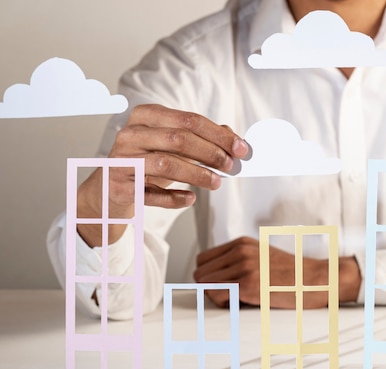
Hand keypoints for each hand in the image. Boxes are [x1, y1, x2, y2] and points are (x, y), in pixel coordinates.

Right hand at [76, 104, 248, 246]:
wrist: (108, 189)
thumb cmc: (146, 162)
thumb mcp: (172, 146)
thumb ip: (201, 138)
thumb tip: (234, 138)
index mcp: (146, 116)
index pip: (189, 120)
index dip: (218, 135)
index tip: (241, 148)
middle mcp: (131, 134)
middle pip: (179, 139)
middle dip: (211, 153)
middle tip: (232, 166)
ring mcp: (122, 160)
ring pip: (166, 164)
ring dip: (197, 175)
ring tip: (216, 183)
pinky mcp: (119, 187)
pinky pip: (151, 194)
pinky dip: (174, 198)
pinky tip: (190, 199)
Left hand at [193, 236, 360, 308]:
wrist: (317, 279)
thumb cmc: (293, 274)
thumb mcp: (262, 257)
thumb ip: (238, 262)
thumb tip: (212, 280)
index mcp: (242, 243)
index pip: (203, 260)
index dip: (209, 276)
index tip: (221, 286)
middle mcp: (240, 251)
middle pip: (200, 273)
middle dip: (210, 287)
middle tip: (229, 295)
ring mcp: (244, 266)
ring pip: (205, 285)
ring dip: (217, 296)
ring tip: (238, 299)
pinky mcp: (249, 284)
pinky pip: (217, 296)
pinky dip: (225, 304)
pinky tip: (243, 302)